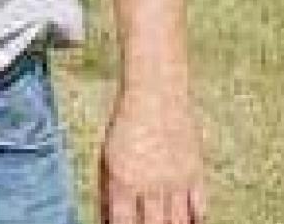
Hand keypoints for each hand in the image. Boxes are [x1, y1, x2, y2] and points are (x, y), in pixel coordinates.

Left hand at [100, 89, 207, 223]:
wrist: (156, 94)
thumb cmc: (125, 120)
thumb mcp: (106, 153)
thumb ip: (108, 187)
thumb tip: (107, 214)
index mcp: (123, 179)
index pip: (123, 221)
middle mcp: (151, 184)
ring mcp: (176, 180)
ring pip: (177, 221)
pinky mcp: (196, 174)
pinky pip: (199, 207)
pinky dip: (195, 218)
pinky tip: (189, 222)